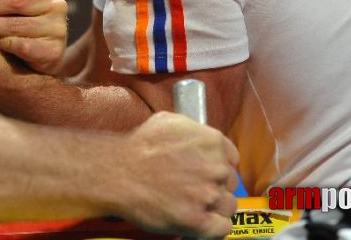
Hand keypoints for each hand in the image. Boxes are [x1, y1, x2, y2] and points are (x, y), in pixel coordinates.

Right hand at [119, 112, 238, 237]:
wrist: (118, 172)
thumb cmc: (139, 146)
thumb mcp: (169, 121)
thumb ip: (194, 130)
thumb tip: (200, 137)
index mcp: (212, 142)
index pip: (232, 159)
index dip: (219, 167)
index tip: (209, 173)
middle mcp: (216, 168)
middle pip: (230, 183)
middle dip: (215, 186)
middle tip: (195, 189)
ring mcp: (208, 195)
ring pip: (228, 206)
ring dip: (214, 208)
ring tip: (194, 206)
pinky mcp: (198, 220)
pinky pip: (222, 228)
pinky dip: (213, 228)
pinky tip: (199, 221)